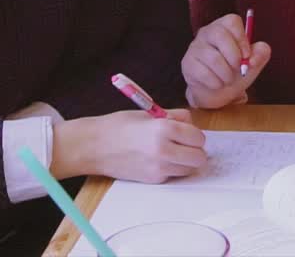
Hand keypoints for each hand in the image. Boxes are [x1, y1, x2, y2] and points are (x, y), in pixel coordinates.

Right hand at [50, 109, 206, 183]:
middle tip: (184, 145)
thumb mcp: (149, 113)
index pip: (198, 137)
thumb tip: (191, 124)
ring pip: (189, 170)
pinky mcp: (153, 179)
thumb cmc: (119, 126)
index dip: (195, 135)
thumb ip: (173, 117)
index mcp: (164, 129)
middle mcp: (164, 150)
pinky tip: (159, 160)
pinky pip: (174, 175)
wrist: (95, 146)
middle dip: (195, 150)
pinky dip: (172, 169)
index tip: (188, 133)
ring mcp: (159, 168)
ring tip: (171, 152)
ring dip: (186, 162)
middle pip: (199, 157)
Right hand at [182, 13, 271, 108]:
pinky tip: (217, 84)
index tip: (247, 55)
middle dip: (234, 56)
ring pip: (214, 58)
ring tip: (228, 79)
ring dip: (227, 75)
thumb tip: (253, 58)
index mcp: (224, 26)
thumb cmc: (236, 70)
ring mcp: (194, 47)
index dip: (242, 38)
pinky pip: (203, 73)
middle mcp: (207, 32)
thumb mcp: (253, 62)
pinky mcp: (187, 63)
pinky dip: (216, 83)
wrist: (218, 91)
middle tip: (239, 69)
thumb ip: (261, 53)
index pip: (232, 21)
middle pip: (220, 35)